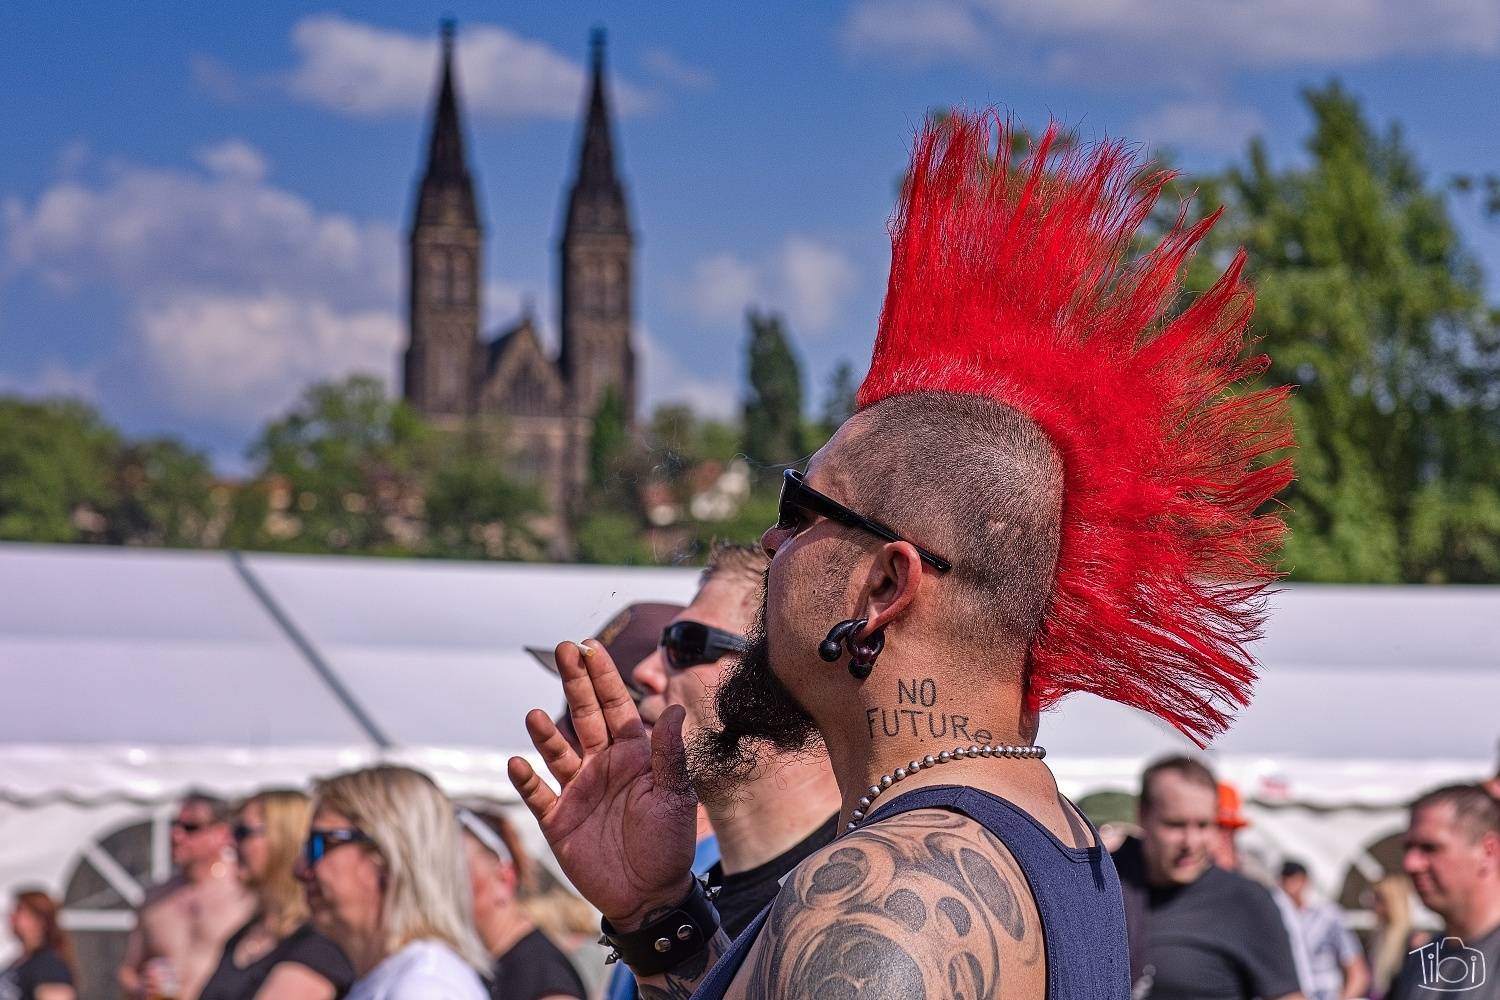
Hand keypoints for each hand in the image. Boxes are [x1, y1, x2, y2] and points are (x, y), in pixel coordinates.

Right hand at [509, 639, 698, 928]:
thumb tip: (672, 707)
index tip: (590, 646)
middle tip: (563, 649)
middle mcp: (602, 764)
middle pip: (584, 716)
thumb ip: (668, 753)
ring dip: (546, 733)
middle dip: (574, 683)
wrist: (650, 896)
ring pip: (557, 751)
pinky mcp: (558, 819)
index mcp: (633, 754)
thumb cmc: (669, 845)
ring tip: (536, 715)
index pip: (615, 706)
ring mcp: (578, 790)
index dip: (603, 677)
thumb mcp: (675, 795)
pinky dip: (527, 779)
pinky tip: (518, 763)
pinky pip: (538, 794)